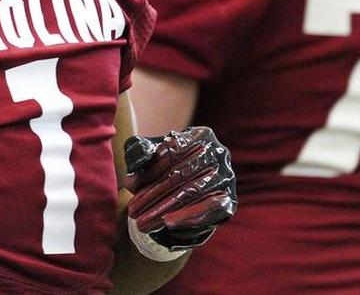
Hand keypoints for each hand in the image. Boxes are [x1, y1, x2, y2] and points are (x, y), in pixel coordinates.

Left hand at [123, 126, 236, 260]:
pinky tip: (167, 223)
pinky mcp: (230, 200)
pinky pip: (210, 209)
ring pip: (194, 193)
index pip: (174, 151)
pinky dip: (188, 216)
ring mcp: (226, 177)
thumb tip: (137, 162)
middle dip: (154, 194)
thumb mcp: (147, 155)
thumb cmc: (162, 166)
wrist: (185, 189)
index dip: (150, 168)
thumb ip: (138, 151)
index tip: (129, 185)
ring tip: (143, 223)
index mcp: (200, 135)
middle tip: (132, 211)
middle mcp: (218, 153)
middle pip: (182, 174)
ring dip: (166, 209)